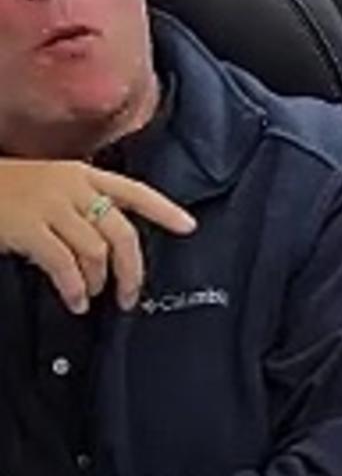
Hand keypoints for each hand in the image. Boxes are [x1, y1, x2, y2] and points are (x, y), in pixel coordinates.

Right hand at [0, 162, 195, 313]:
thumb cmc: (10, 191)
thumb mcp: (52, 187)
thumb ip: (83, 206)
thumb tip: (110, 248)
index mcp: (84, 174)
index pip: (135, 191)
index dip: (164, 210)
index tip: (189, 227)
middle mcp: (73, 187)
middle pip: (122, 232)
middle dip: (132, 269)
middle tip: (130, 295)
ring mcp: (52, 206)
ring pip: (96, 251)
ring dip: (98, 281)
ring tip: (90, 296)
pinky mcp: (30, 228)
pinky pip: (65, 265)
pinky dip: (74, 289)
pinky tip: (74, 301)